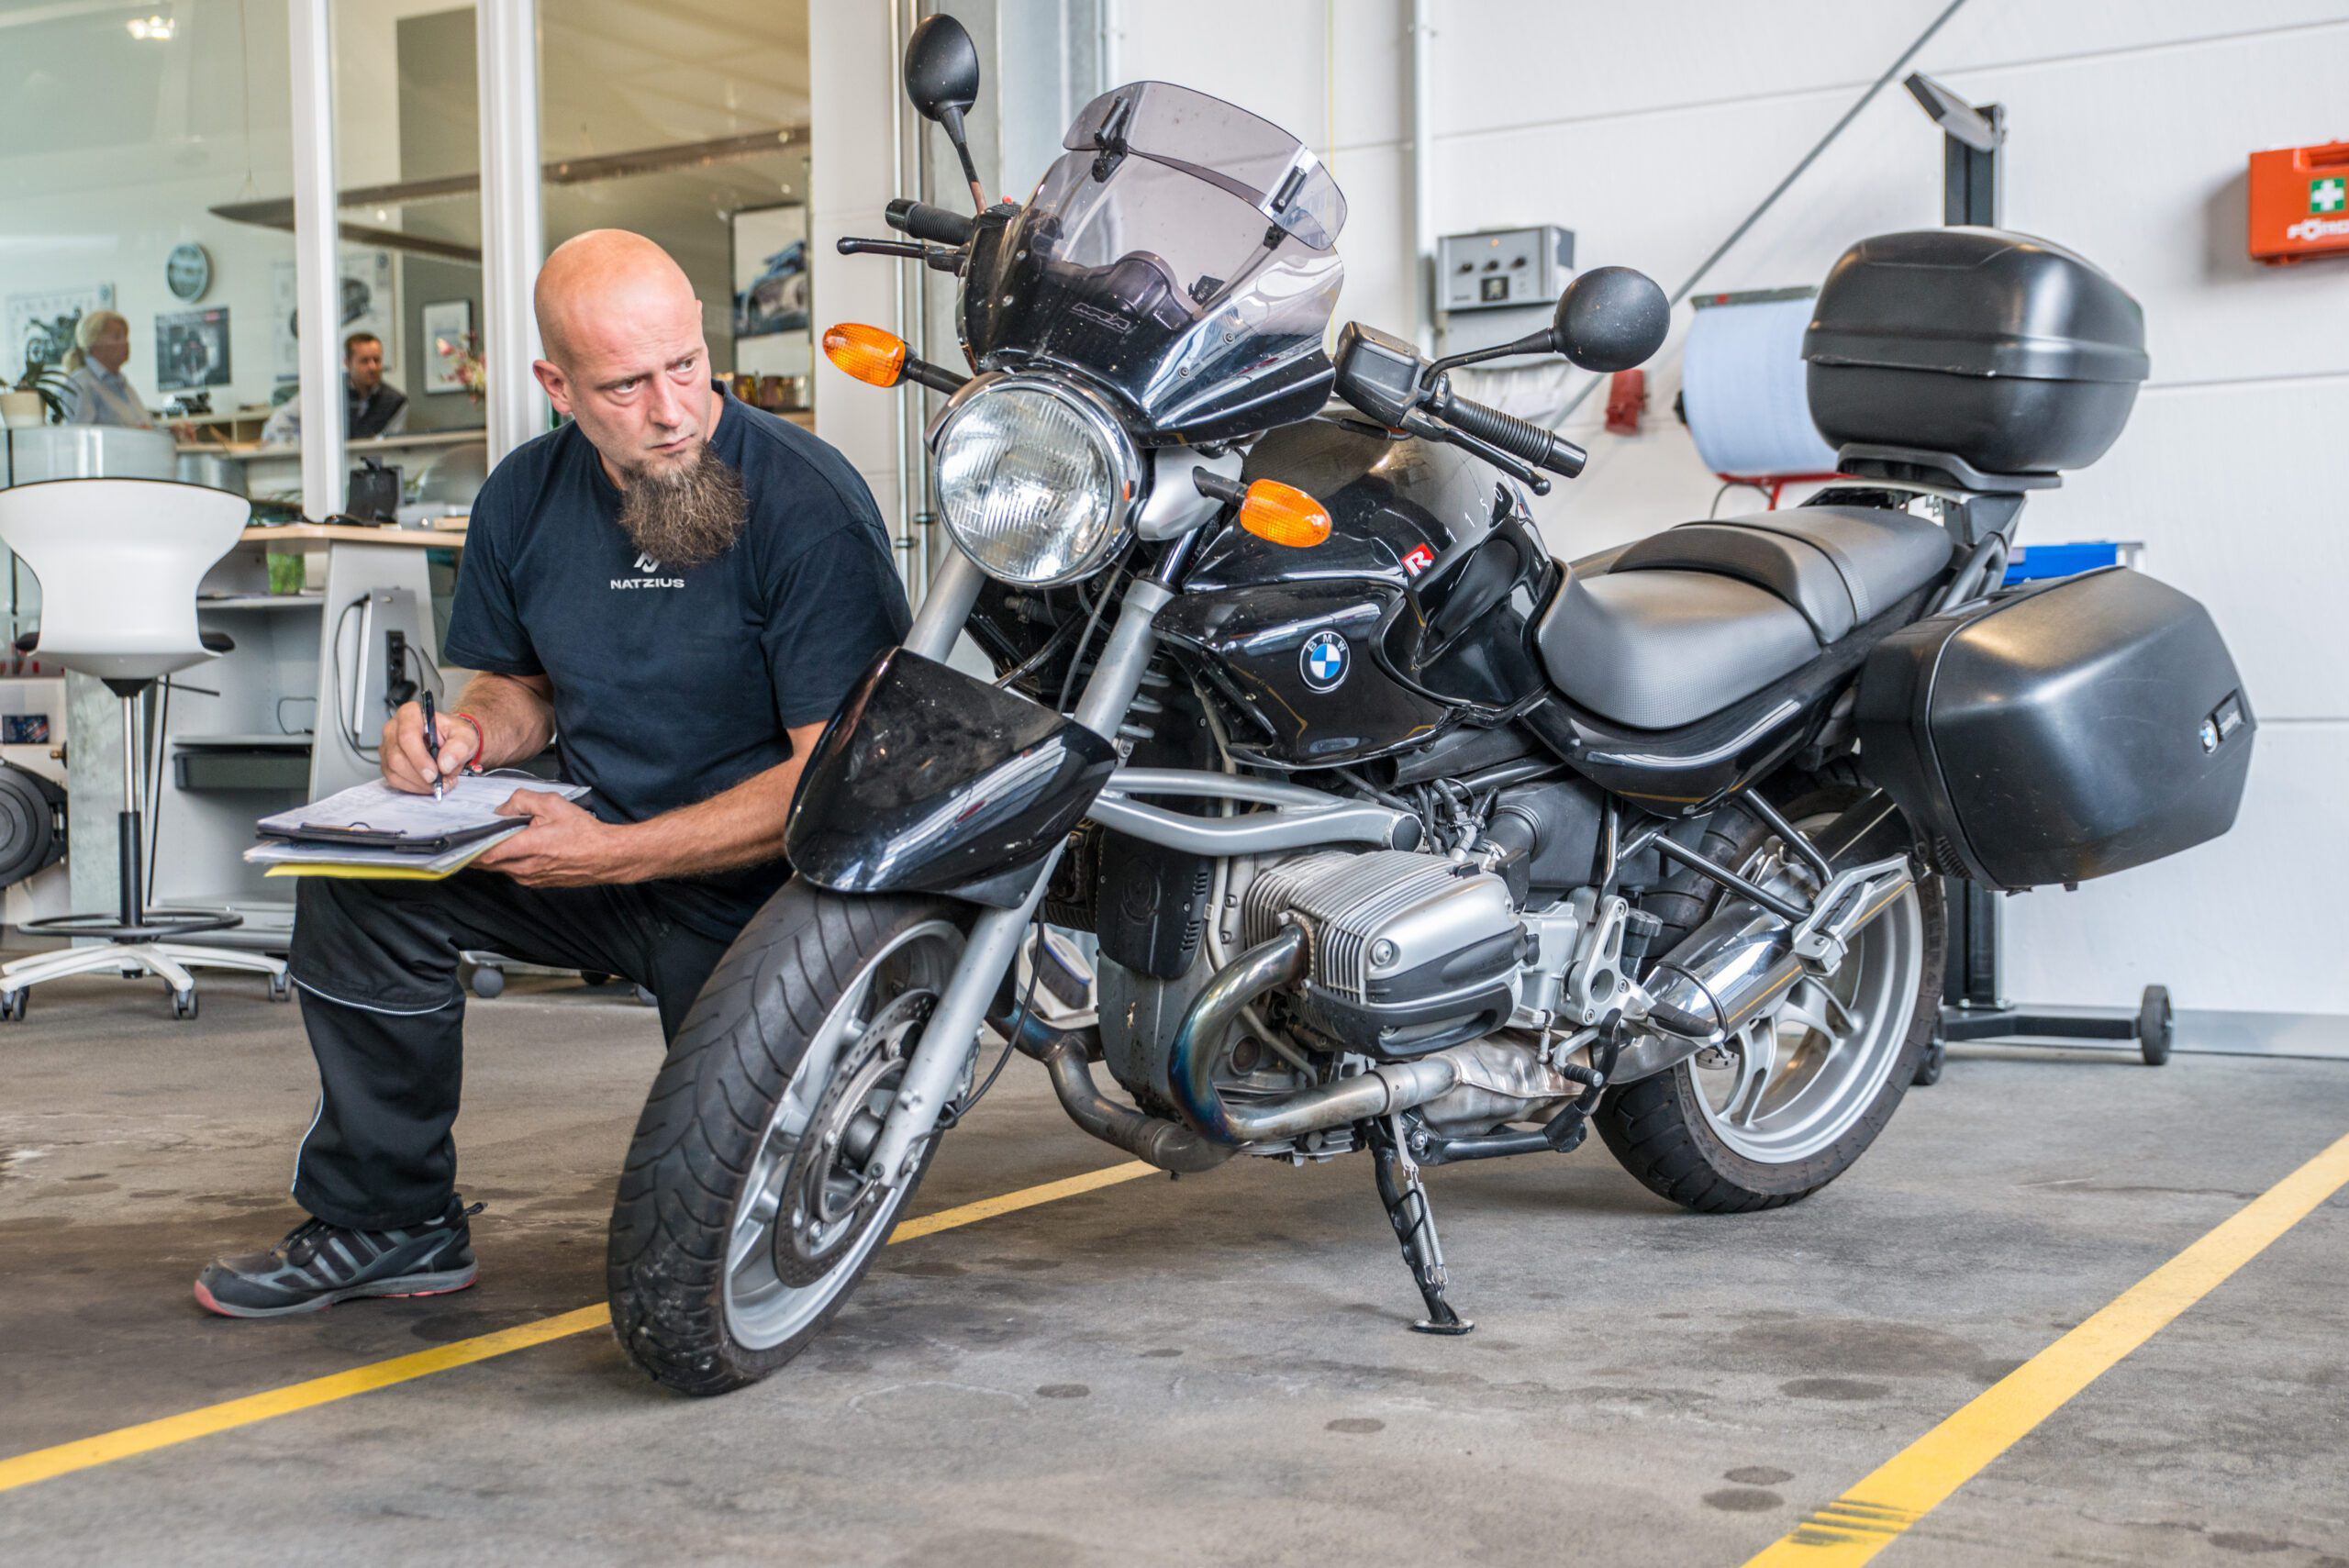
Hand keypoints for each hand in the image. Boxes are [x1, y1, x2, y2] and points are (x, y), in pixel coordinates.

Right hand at [380, 700, 477, 793]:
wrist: (450, 742)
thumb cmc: (454, 735)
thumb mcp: (465, 736)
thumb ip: (459, 746)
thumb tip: (445, 764)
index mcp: (410, 714)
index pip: (407, 736)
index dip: (419, 758)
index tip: (434, 774)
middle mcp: (393, 728)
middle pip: (397, 756)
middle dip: (419, 775)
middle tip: (440, 782)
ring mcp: (387, 746)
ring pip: (394, 770)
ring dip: (418, 783)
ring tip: (439, 783)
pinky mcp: (387, 762)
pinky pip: (394, 779)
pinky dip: (413, 787)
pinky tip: (427, 784)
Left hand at [471, 790, 626, 886]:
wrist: (607, 856)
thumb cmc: (585, 834)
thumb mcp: (553, 804)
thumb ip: (522, 800)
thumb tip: (503, 808)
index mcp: (526, 848)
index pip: (484, 853)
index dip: (466, 848)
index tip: (453, 841)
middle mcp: (525, 868)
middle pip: (487, 863)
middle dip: (477, 849)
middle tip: (468, 836)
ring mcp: (530, 878)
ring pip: (500, 867)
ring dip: (493, 855)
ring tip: (494, 838)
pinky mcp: (537, 883)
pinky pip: (513, 872)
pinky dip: (508, 861)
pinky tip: (515, 848)